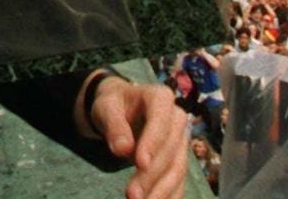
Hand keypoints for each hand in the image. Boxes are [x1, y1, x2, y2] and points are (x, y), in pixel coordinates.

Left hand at [88, 77, 187, 198]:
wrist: (123, 110)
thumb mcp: (106, 107)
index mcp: (160, 97)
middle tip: (132, 195)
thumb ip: (114, 125)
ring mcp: (180, 141)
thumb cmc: (114, 105)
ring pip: (177, 169)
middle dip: (152, 174)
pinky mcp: (178, 159)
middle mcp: (176, 118)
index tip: (140, 163)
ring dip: (161, 191)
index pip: (161, 120)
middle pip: (169, 149)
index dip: (153, 142)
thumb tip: (122, 149)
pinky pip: (178, 181)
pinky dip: (168, 196)